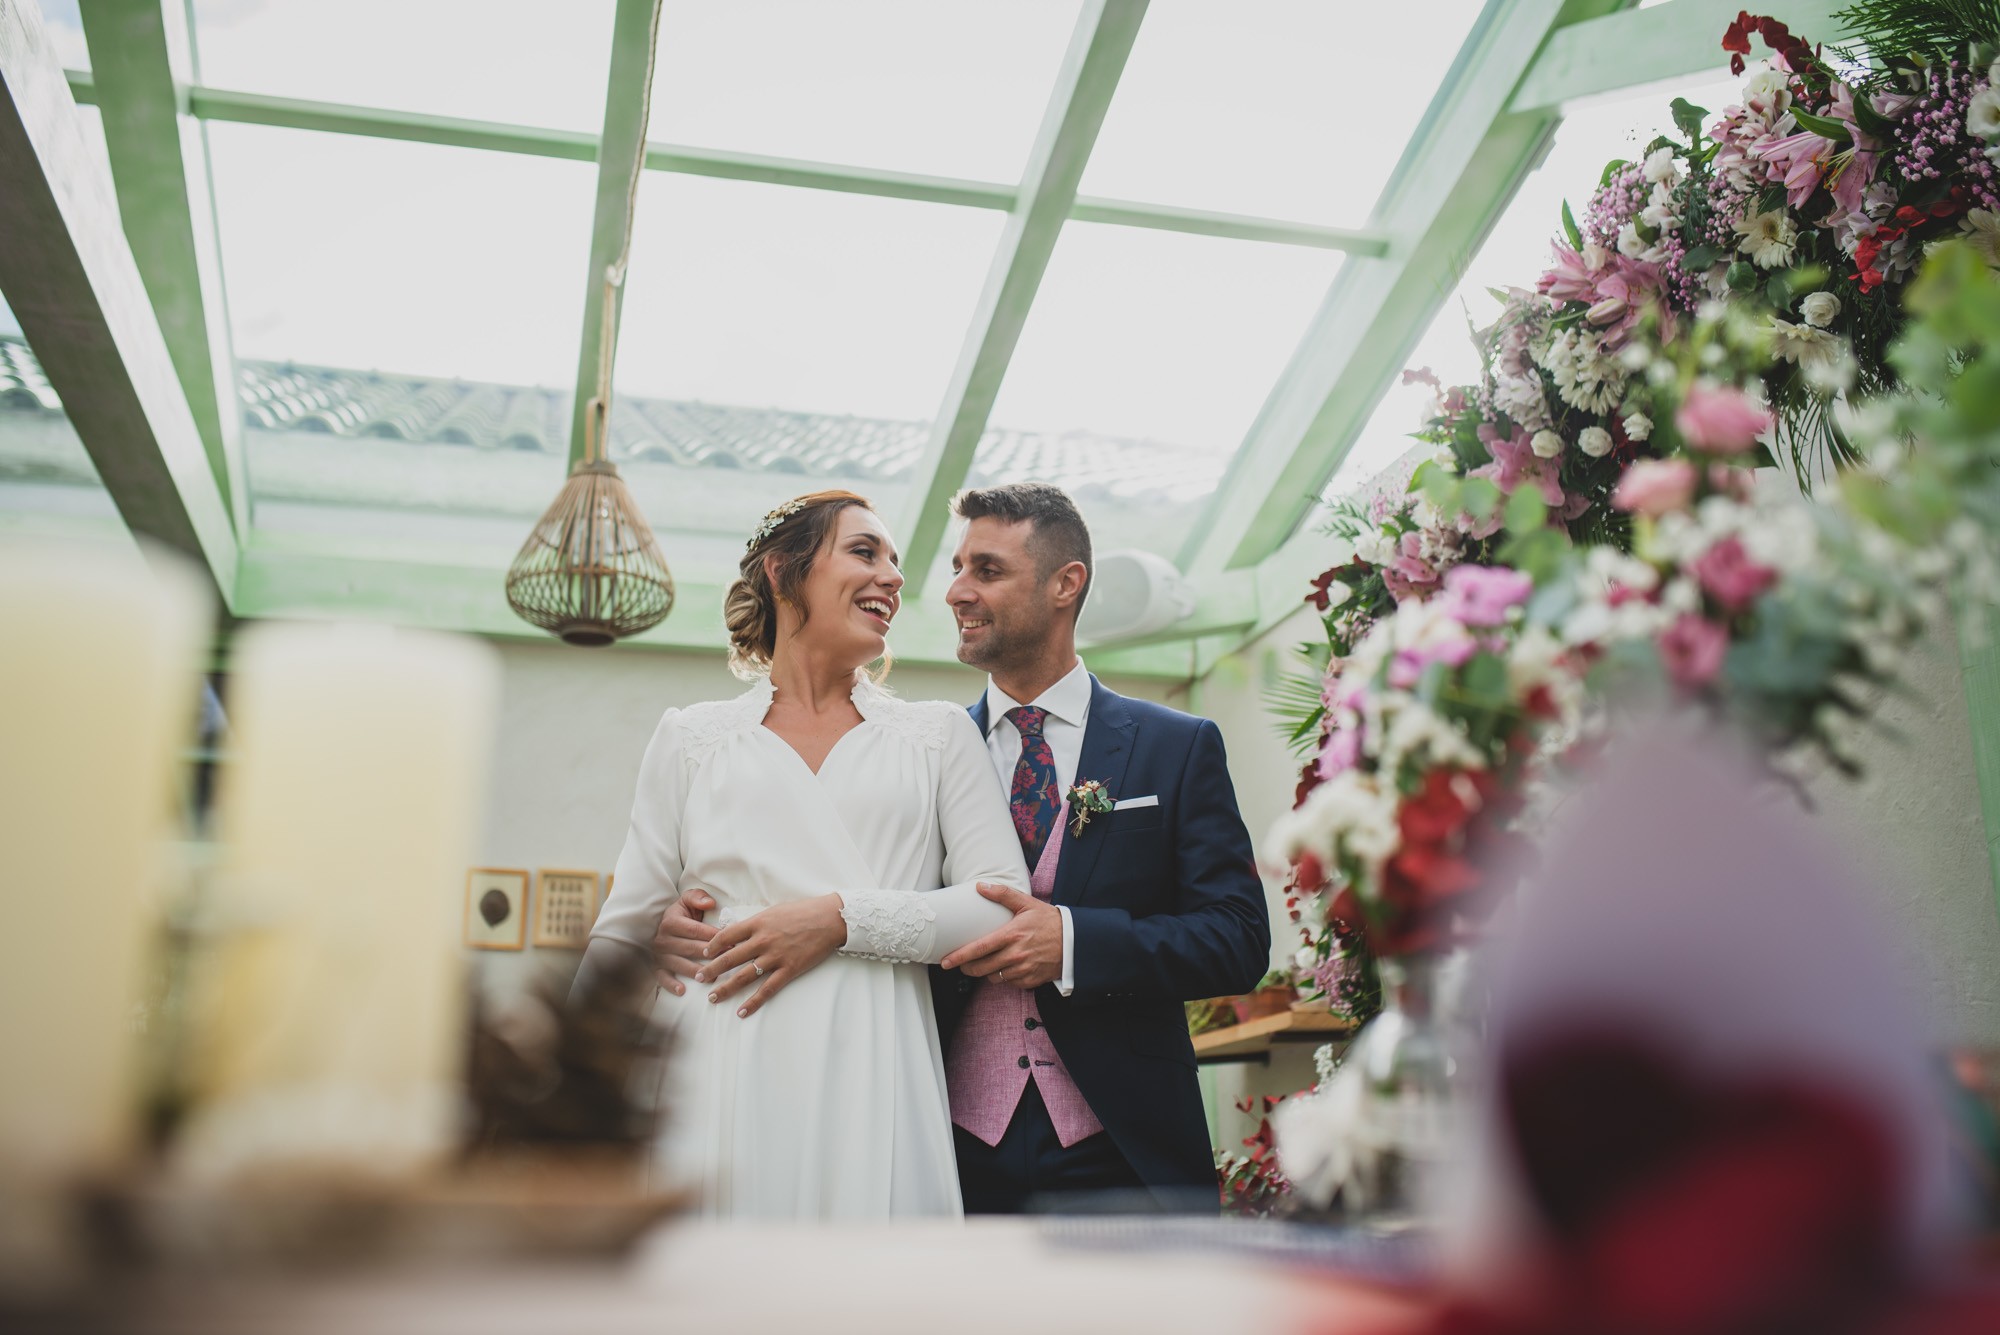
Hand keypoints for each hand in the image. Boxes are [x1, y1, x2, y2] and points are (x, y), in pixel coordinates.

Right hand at [651, 889, 718, 995]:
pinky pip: (662, 977)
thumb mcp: (689, 899)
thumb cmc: (684, 913)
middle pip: (689, 948)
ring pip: (679, 964)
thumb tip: (709, 903)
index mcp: (670, 921)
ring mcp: (658, 954)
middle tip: (727, 960)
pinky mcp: (656, 966)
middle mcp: (662, 938)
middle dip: (710, 954)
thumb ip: (698, 897)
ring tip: (712, 977)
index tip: (731, 943)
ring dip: (696, 971)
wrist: (666, 924)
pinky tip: (683, 991)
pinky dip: (671, 984)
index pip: (695, 930)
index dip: (713, 936)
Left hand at [697, 894, 846, 1017]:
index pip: (726, 936)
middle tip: (698, 978)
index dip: (712, 946)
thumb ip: (757, 922)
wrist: (829, 918)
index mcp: (757, 923)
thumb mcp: (775, 910)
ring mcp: (775, 957)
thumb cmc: (803, 911)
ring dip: (725, 988)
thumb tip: (739, 930)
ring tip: (712, 997)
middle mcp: (762, 940)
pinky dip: (753, 1002)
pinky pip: (767, 989)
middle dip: (711, 970)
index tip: (704, 954)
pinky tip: (742, 1011)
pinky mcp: (789, 969)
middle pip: (729, 958)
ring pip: (743, 976)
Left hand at [940, 883, 1061, 989]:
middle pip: (981, 968)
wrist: (1074, 941)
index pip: (978, 949)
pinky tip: (1008, 966)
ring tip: (988, 962)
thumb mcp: (1027, 904)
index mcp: (1011, 935)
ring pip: (993, 977)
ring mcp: (1023, 970)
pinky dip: (1005, 977)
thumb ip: (1003, 895)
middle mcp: (1015, 955)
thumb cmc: (1049, 921)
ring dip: (987, 972)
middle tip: (963, 963)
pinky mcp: (1029, 980)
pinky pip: (1009, 983)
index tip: (946, 961)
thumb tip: (981, 886)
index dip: (959, 957)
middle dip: (968, 967)